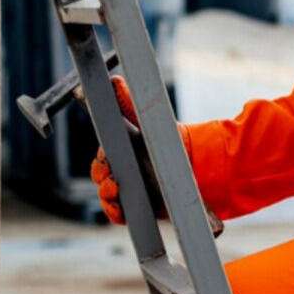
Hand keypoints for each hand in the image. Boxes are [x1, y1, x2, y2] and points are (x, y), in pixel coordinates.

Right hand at [89, 75, 190, 224]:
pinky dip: (114, 211)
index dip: (101, 160)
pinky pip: (117, 214)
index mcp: (121, 152)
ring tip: (116, 190)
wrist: (193, 166)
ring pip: (105, 196)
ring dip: (107, 195)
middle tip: (113, 177)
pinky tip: (119, 207)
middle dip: (102, 177)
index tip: (106, 159)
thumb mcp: (146, 121)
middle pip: (100, 177)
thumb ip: (128, 102)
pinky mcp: (136, 209)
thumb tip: (113, 80)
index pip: (101, 158)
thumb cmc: (167, 142)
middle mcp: (122, 172)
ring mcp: (128, 191)